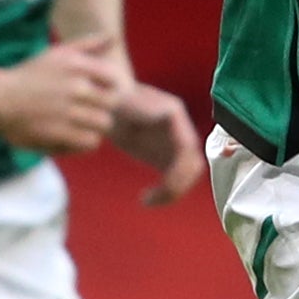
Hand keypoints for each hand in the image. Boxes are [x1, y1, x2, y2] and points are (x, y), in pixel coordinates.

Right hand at [0, 36, 123, 154]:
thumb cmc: (30, 76)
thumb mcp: (57, 54)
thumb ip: (88, 44)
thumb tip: (113, 38)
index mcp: (76, 65)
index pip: (114, 80)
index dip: (108, 88)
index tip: (96, 93)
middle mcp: (74, 86)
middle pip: (112, 103)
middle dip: (103, 107)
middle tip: (87, 110)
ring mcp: (67, 111)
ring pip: (104, 123)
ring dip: (94, 125)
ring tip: (79, 123)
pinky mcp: (59, 133)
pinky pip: (90, 141)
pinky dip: (84, 140)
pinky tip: (71, 135)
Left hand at [109, 82, 203, 205]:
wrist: (105, 101)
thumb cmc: (106, 99)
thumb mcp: (116, 102)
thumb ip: (134, 109)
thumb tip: (147, 114)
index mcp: (172, 112)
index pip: (187, 146)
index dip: (180, 168)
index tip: (163, 184)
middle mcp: (180, 128)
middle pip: (193, 163)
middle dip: (178, 184)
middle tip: (154, 198)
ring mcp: (175, 143)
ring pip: (188, 174)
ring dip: (173, 192)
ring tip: (147, 200)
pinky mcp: (167, 156)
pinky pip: (176, 180)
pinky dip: (165, 193)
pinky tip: (145, 199)